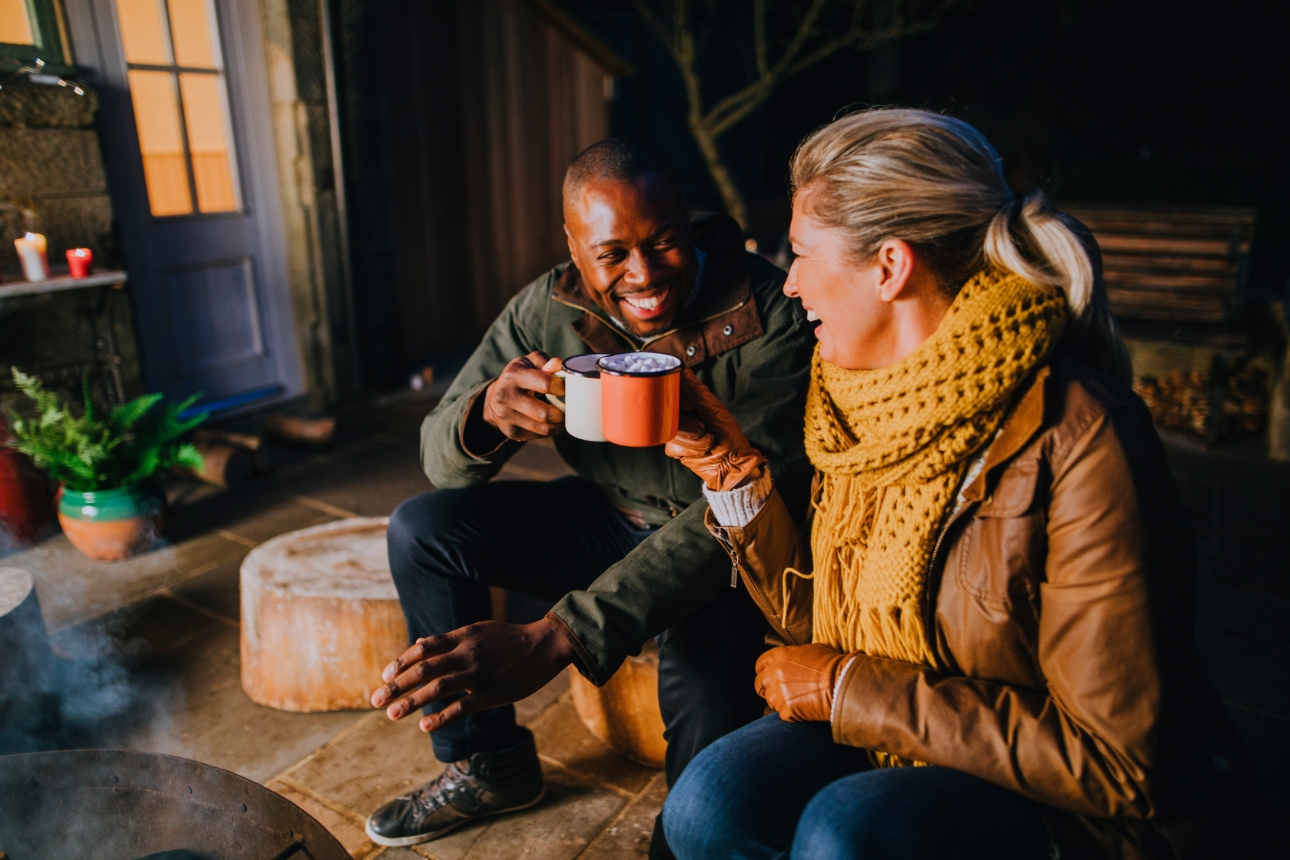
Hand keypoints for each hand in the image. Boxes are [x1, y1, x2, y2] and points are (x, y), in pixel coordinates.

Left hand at [371, 615, 577, 731]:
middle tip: (375, 700)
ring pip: (438, 687)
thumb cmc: (509, 638)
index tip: (384, 676)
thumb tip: (418, 644)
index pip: (423, 648)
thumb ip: (448, 639)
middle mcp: (466, 653)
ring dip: (411, 702)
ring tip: (392, 715)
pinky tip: (425, 726)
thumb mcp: (477, 630)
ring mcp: (479, 674)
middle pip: (423, 669)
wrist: (544, 645)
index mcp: (462, 636)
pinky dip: (441, 717)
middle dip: (396, 685)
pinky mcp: (492, 693)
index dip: (400, 662)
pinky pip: (462, 707)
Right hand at [480, 352, 565, 441]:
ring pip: (544, 428)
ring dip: (559, 424)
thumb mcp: (530, 363)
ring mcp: (506, 416)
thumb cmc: (520, 376)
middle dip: (563, 413)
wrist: (495, 397)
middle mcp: (506, 397)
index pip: (546, 384)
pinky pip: (539, 436)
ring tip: (563, 416)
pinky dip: (550, 430)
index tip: (567, 388)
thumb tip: (558, 364)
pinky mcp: (510, 432)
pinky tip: (550, 422)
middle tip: (568, 408)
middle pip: (545, 414)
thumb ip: (546, 362)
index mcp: (513, 376)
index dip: (562, 388)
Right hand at [665, 368, 767, 491]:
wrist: (731, 463)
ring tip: (707, 439)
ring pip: (669, 428)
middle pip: (666, 409)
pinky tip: (702, 449)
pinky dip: (692, 448)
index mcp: (688, 400)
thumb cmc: (727, 433)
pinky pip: (673, 444)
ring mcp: (674, 430)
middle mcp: (678, 413)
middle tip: (703, 427)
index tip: (689, 407)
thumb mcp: (713, 408)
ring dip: (694, 437)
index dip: (675, 398)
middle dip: (687, 421)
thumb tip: (681, 369)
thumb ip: (695, 390)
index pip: (669, 389)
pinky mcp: (673, 447)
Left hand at [755, 644, 847, 722]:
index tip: (770, 676)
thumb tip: (792, 661)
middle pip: (759, 684)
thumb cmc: (830, 664)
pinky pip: (783, 714)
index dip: (765, 671)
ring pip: (770, 701)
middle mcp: (773, 674)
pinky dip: (792, 713)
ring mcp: (778, 693)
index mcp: (778, 656)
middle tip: (781, 691)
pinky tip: (804, 708)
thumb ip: (793, 656)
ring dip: (779, 701)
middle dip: (767, 688)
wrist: (841, 682)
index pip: (759, 665)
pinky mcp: (785, 710)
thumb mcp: (810, 650)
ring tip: (797, 699)